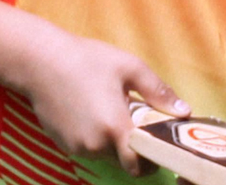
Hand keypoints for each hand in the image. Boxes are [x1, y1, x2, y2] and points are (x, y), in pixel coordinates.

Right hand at [23, 30, 189, 175]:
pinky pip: (88, 148)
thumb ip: (158, 92)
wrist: (41, 61)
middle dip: (135, 145)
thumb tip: (184, 110)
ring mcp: (76, 147)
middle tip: (138, 119)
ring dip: (115, 140)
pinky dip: (97, 137)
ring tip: (114, 108)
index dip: (152, 160)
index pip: (138, 165)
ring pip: (105, 154)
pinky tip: (94, 109)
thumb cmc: (88, 60)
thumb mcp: (130, 67)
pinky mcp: (63, 144)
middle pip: (124, 159)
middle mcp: (94, 145)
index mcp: (114, 127)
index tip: (159, 145)